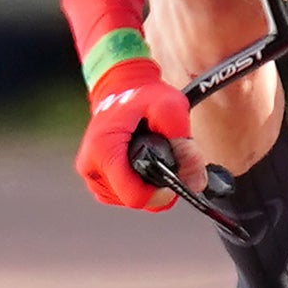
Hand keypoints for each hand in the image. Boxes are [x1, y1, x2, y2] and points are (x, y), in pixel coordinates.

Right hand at [76, 56, 193, 210]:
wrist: (121, 87)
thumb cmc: (143, 95)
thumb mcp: (171, 108)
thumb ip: (185, 144)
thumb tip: (196, 182)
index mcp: (103, 150)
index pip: (133, 196)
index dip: (159, 194)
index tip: (173, 179)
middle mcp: (91, 166)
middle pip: (133, 200)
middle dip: (155, 187)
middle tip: (165, 159)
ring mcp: (91, 175)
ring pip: (129, 200)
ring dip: (147, 186)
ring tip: (152, 157)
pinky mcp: (95, 178)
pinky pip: (122, 195)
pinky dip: (138, 184)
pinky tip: (143, 163)